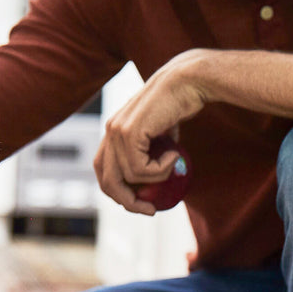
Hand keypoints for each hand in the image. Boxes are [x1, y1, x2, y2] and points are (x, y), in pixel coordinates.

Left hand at [93, 50, 209, 214]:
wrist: (188, 81)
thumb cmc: (179, 104)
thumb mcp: (162, 134)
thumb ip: (151, 151)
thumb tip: (154, 178)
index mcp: (114, 130)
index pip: (104, 170)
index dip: (119, 191)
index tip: (141, 203)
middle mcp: (110, 130)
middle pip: (107, 180)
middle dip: (128, 201)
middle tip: (150, 209)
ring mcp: (117, 130)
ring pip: (127, 177)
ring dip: (155, 179)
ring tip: (173, 163)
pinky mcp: (129, 132)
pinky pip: (140, 169)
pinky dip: (160, 170)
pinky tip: (174, 154)